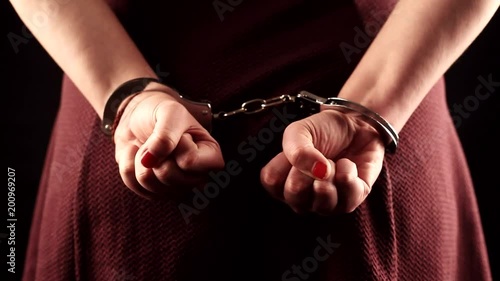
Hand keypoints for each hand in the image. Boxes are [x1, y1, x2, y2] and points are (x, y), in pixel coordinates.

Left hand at [113, 89, 224, 198]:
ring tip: (150, 147)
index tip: (181, 135)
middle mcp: (198, 178)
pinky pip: (135, 186)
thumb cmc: (162, 114)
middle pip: (170, 176)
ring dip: (141, 160)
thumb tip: (150, 160)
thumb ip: (166, 134)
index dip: (178, 145)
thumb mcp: (170, 113)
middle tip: (160, 141)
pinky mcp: (155, 194)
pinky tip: (139, 156)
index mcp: (211, 156)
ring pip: (151, 184)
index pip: (190, 161)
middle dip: (157, 154)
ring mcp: (177, 189)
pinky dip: (130, 165)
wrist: (138, 118)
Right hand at [260, 110, 384, 213]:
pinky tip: (348, 164)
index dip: (286, 162)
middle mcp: (301, 199)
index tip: (298, 150)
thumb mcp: (300, 131)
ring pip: (322, 204)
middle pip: (295, 195)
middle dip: (308, 169)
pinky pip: (348, 199)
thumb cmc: (322, 131)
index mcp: (282, 183)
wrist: (355, 124)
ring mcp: (325, 205)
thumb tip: (318, 172)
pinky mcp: (350, 202)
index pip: (272, 182)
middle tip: (318, 156)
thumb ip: (298, 150)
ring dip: (330, 174)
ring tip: (333, 161)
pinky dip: (348, 173)